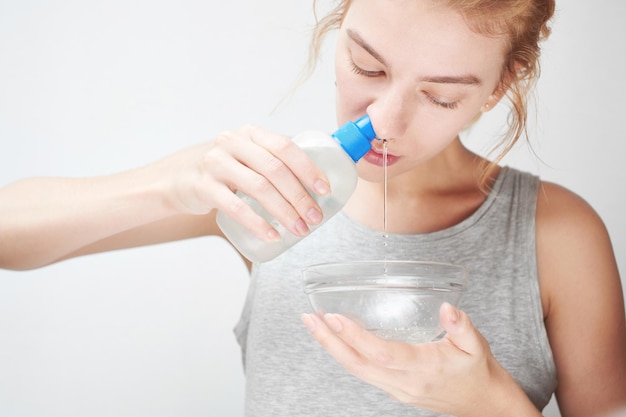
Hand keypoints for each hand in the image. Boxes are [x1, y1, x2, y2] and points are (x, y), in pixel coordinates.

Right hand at [153, 125, 329, 240]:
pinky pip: (235, 207)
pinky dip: (257, 223)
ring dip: (284, 211)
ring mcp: (216, 163)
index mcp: (251, 133)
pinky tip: (272, 235)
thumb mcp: (246, 155)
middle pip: (275, 169)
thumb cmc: (224, 170)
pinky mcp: (203, 186)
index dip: (308, 168)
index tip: (325, 190)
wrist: (178, 178)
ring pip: (259, 188)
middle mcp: (233, 142)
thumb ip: (274, 161)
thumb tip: (318, 184)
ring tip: (299, 229)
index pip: (285, 147)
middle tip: (315, 218)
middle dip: (300, 196)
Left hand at [301, 303, 540, 416]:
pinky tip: (336, 339)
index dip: (355, 336)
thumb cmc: (478, 372)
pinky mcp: (394, 390)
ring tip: (314, 324)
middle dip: (328, 341)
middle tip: (308, 318)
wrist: (484, 405)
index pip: (381, 353)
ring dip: (332, 347)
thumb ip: (461, 325)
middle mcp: (404, 383)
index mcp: (423, 368)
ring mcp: (396, 389)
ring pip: (356, 370)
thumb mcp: (477, 345)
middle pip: (357, 364)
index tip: (334, 317)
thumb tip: (446, 307)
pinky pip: (363, 372)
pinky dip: (345, 354)